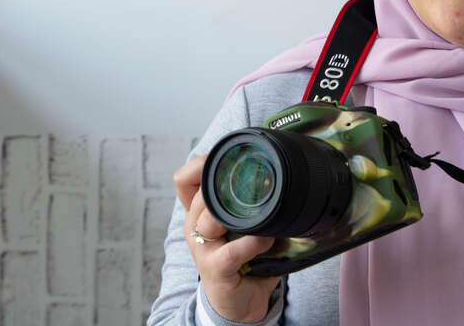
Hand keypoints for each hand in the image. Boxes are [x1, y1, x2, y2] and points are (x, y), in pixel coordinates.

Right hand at [174, 155, 280, 322]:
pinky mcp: (215, 268)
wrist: (238, 301)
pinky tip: (267, 241)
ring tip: (261, 218)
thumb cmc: (241, 256)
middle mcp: (194, 226)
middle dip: (226, 187)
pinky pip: (232, 250)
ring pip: (209, 218)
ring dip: (237, 214)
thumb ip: (246, 200)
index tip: (228, 161)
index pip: (184, 179)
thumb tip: (279, 169)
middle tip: (254, 191)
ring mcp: (202, 248)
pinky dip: (254, 242)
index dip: (200, 163)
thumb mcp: (239, 223)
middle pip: (200, 193)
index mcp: (198, 212)